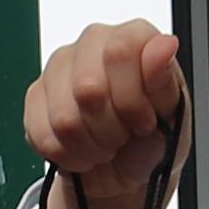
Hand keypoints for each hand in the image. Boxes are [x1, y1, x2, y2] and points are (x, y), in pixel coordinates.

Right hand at [24, 21, 185, 208]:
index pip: (120, 51)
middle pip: (88, 87)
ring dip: (90, 146)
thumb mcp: (172, 115)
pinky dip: (68, 155)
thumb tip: (164, 45)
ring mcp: (60, 66)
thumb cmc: (152, 138)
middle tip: (124, 136)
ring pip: (64, 117)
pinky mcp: (36, 95)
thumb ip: (165, 80)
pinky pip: (42, 134)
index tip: (144, 121)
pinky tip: (83, 150)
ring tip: (105, 145)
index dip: (132, 99)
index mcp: (133, 36)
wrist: (125, 172)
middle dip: (110, 128)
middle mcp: (93, 42)